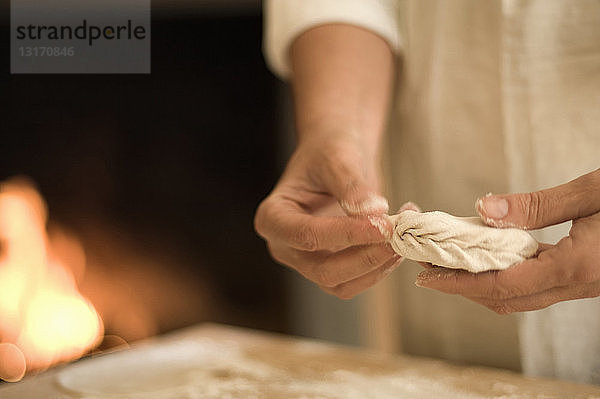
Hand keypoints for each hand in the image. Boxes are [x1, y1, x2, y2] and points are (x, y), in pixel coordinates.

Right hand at [255, 133, 412, 298]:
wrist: (338, 156)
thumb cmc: (329, 151)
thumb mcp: (338, 158)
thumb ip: (352, 184)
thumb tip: (373, 209)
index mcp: (273, 217)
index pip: (306, 235)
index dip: (346, 234)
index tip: (383, 224)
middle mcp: (285, 246)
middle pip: (323, 270)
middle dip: (364, 257)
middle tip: (397, 236)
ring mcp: (307, 261)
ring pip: (342, 283)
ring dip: (376, 265)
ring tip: (403, 235)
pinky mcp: (331, 266)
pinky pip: (356, 280)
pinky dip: (381, 266)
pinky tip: (398, 240)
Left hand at [415, 168, 599, 313]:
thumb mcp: (590, 193)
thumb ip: (537, 205)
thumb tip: (484, 209)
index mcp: (577, 267)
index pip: (503, 285)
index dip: (460, 282)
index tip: (427, 276)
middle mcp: (578, 284)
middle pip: (507, 297)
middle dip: (462, 284)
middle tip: (428, 263)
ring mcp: (583, 284)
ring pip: (521, 295)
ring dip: (482, 282)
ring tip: (450, 260)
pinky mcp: (585, 277)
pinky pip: (537, 285)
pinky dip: (506, 275)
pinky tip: (489, 256)